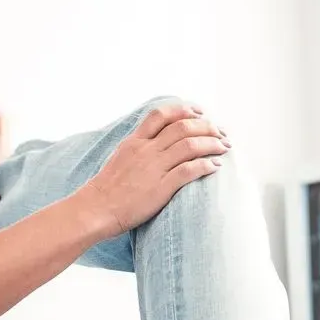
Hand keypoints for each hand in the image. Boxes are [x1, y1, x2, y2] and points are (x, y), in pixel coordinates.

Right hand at [77, 103, 229, 236]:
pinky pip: (189, 170)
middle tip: (220, 132)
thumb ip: (138, 147)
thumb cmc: (107, 189)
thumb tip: (156, 142)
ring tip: (224, 147)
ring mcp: (154, 167)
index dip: (184, 110)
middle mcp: (146, 150)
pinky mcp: (160, 187)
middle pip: (182, 126)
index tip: (200, 113)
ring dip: (212, 143)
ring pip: (190, 145)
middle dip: (207, 126)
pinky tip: (215, 166)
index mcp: (135, 141)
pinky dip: (206, 165)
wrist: (95, 209)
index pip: (161, 114)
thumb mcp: (120, 158)